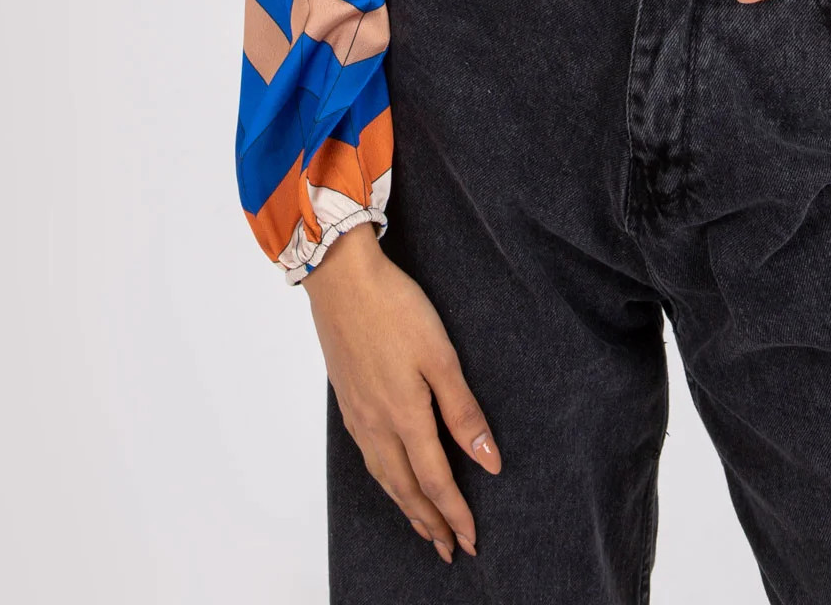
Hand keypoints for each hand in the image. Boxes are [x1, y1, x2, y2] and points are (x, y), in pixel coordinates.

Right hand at [302, 220, 500, 565]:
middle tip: (450, 549)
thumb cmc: (395, 309)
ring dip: (407, 508)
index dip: (455, 514)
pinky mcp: (348, 401)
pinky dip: (386, 482)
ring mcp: (358, 415)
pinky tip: (391, 477)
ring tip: (425, 527)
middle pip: (406, 490)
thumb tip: (489, 462)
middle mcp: (377, 425)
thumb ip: (464, 412)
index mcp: (404, 417)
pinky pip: (369, 459)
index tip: (472, 540)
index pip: (435, 482)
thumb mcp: (441, 357)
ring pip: (385, 478)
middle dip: (431, 523)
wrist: (342, 280)